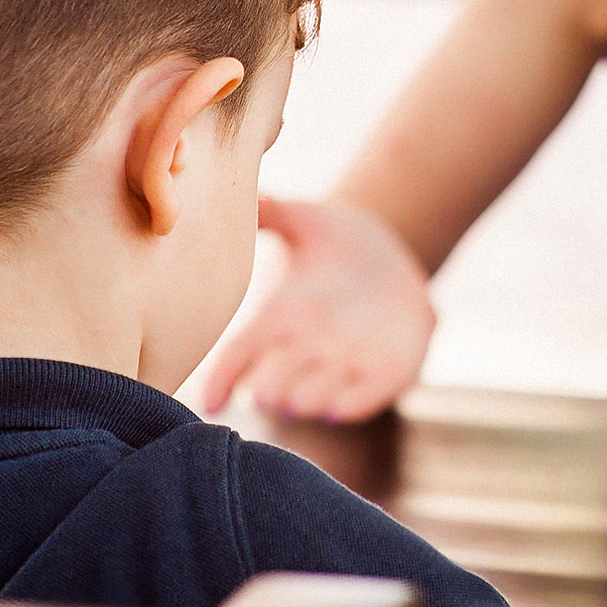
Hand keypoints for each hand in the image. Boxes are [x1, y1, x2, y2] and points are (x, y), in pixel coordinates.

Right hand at [196, 197, 435, 421]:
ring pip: (314, 398)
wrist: (396, 258)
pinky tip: (338, 407)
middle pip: (273, 384)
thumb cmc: (340, 240)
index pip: (239, 353)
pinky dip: (351, 405)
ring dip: (307, 400)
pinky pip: (365, 399)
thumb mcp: (307, 220)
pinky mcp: (387, 371)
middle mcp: (304, 349)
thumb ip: (275, 212)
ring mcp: (343, 365)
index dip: (221, 378)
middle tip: (264, 389)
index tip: (210, 401)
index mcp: (278, 318)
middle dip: (270, 390)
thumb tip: (249, 199)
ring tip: (301, 399)